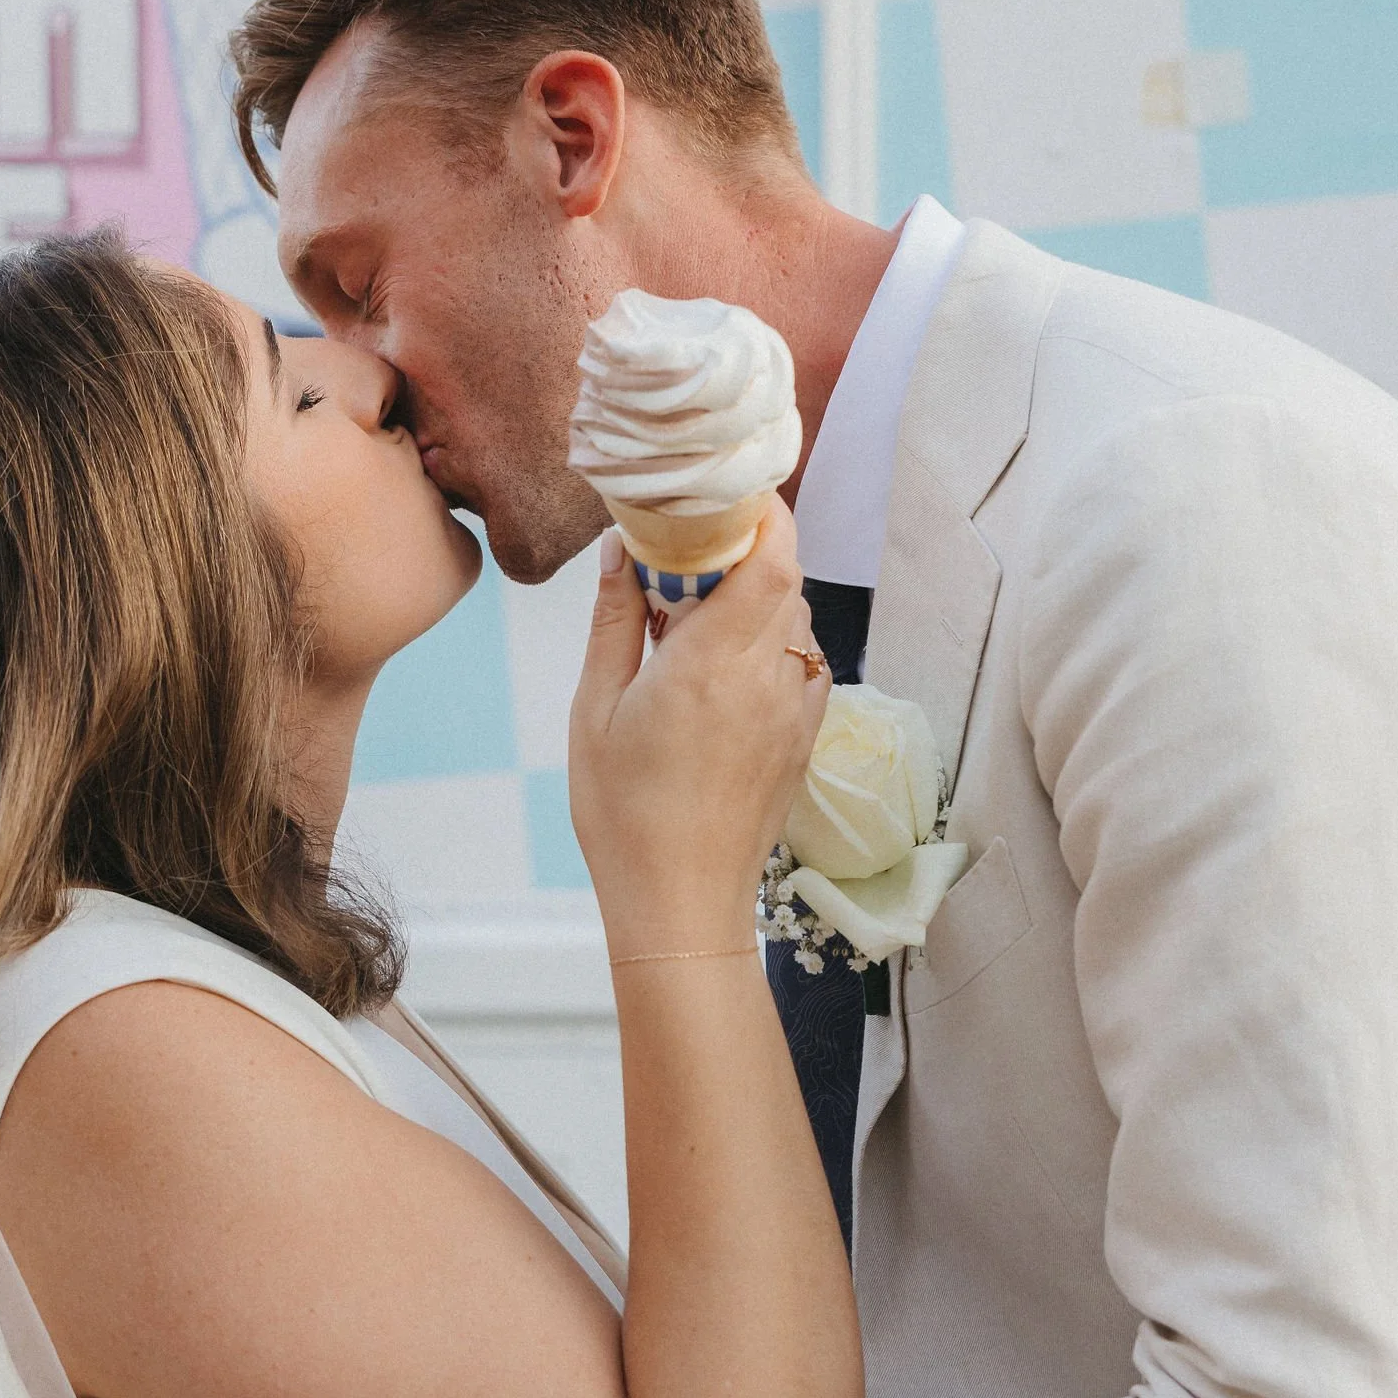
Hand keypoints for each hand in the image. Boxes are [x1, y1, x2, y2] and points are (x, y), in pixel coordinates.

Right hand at [569, 501, 829, 955]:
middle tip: (695, 549)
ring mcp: (793, 712)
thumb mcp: (595, 709)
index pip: (772, 559)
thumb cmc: (624, 812)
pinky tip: (728, 663)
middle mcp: (767, 679)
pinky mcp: (801, 741)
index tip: (730, 495)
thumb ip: (614, 619)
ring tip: (703, 611)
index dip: (765, 515)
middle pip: (787, 581)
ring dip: (762, 598)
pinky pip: (802, 667)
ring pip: (796, 623)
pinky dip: (775, 644)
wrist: (680, 902)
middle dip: (751, 550)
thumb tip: (621, 548)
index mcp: (714, 663)